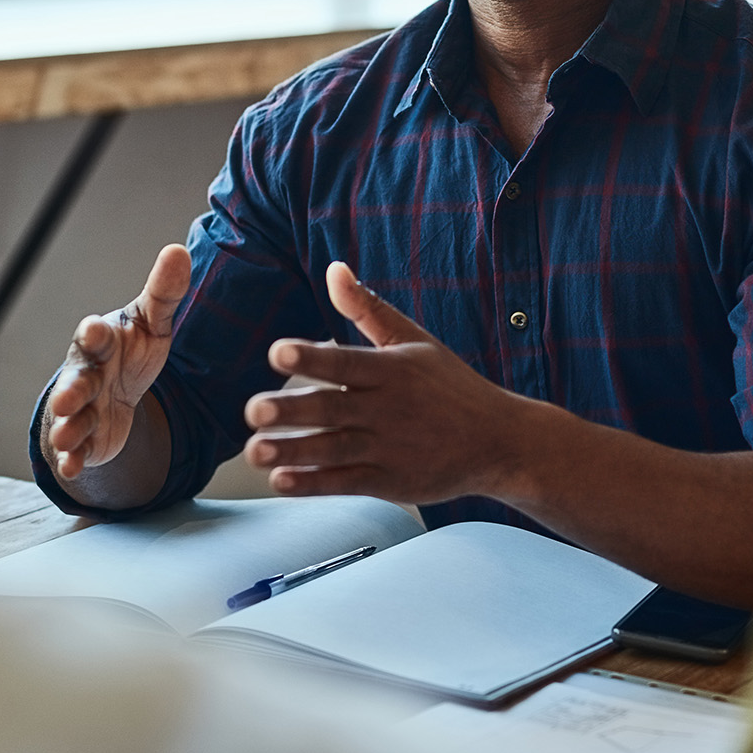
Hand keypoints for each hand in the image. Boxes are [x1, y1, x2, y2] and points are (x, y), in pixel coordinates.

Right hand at [45, 244, 189, 479]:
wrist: (118, 392)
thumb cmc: (132, 350)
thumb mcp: (152, 323)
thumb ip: (164, 292)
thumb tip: (178, 250)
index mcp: (103, 342)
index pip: (96, 336)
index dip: (95, 333)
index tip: (94, 328)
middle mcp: (86, 374)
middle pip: (77, 380)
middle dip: (72, 388)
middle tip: (69, 397)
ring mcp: (83, 409)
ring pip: (72, 418)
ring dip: (69, 427)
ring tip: (68, 435)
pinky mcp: (86, 439)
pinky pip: (76, 449)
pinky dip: (73, 458)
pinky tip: (73, 466)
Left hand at [242, 261, 531, 504]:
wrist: (499, 441)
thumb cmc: (450, 386)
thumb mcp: (413, 340)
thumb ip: (368, 309)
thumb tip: (334, 269)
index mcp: (392, 370)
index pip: (345, 362)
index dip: (311, 357)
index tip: (278, 352)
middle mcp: (387, 409)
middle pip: (332, 409)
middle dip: (291, 410)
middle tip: (252, 409)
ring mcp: (388, 448)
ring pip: (333, 450)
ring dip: (292, 451)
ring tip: (255, 451)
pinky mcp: (390, 482)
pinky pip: (345, 484)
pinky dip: (313, 484)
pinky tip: (282, 480)